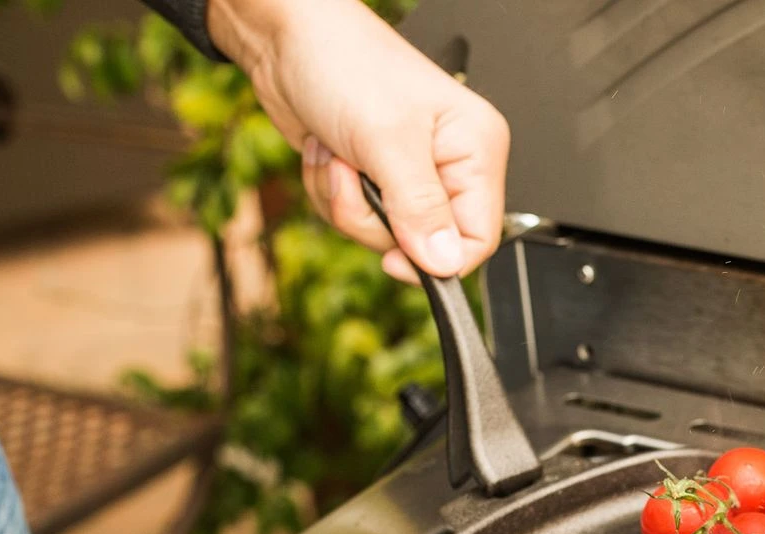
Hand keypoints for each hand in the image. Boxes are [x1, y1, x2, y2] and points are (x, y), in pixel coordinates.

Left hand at [207, 0, 508, 281]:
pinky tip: (329, 153)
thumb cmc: (346, 62)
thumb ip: (419, 208)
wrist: (286, 39)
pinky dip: (330, 192)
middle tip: (357, 175)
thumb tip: (444, 263)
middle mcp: (448, 165)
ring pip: (384, 234)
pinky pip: (355, 217)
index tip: (395, 259)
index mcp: (476, 150)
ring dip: (345, 201)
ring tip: (339, 154)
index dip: (438, 260)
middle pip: (424, 244)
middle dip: (374, 217)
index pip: (478, 238)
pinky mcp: (373, 178)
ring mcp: (409, 174)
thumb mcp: (387, 140)